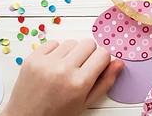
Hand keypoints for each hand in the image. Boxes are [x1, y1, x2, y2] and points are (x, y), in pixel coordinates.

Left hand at [1, 38, 123, 115]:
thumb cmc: (57, 114)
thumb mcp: (85, 102)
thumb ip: (105, 82)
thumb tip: (118, 63)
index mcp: (79, 83)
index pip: (103, 54)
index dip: (102, 60)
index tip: (97, 67)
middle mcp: (63, 70)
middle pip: (88, 43)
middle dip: (88, 54)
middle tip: (81, 68)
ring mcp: (46, 63)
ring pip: (72, 42)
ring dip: (72, 53)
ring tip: (65, 69)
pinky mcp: (33, 58)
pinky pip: (53, 43)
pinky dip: (56, 52)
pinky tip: (53, 66)